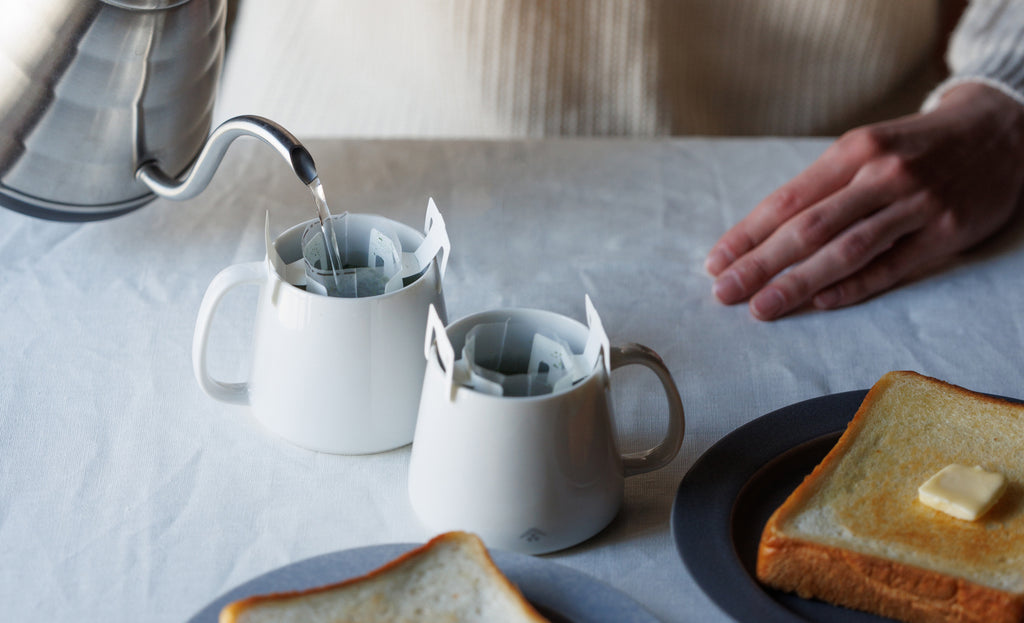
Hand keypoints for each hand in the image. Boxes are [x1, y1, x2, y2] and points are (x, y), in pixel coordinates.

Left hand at [705, 82, 1023, 319]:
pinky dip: (853, 288)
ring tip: (761, 307)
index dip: (748, 235)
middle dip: (760, 264)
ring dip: (798, 283)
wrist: (998, 130)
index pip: (788, 200)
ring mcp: (917, 205)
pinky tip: (819, 304)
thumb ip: (821, 187)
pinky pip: (891, 267)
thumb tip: (762, 235)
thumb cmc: (914, 146)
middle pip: (808, 228)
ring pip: (846, 251)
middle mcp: (882, 175)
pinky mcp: (945, 233)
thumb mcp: (866, 149)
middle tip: (725, 292)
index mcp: (854, 151)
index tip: (716, 262)